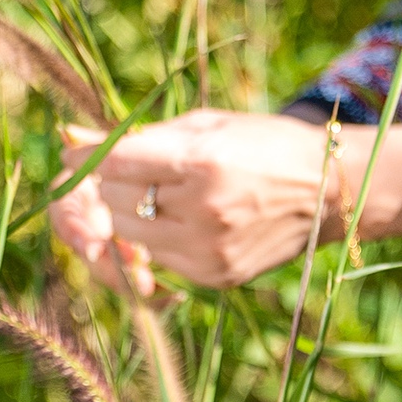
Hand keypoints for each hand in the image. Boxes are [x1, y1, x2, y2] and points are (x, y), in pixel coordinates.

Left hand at [53, 112, 343, 289]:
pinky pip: (158, 259)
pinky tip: (180, 219)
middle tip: (122, 171)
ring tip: (153, 194)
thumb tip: (71, 134)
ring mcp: (209, 249)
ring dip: (127, 213)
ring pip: (129, 235)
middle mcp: (203, 209)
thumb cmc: (266, 144)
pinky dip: (156, 238)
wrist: (331, 191)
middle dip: (109, 184)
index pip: (116, 163)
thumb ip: (140, 135)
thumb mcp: (207, 125)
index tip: (75, 151)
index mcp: (202, 161)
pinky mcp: (215, 276)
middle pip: (116, 201)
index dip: (88, 156)